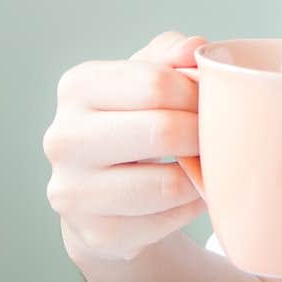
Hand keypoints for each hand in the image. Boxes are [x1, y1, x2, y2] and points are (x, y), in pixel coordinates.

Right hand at [43, 30, 207, 266]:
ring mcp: (73, 191)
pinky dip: (189, 208)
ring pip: (168, 184)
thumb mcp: (147, 76)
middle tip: (218, 135)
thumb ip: (172, 54)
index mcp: (77, 87)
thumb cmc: (132, 119)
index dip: (198, 93)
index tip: (212, 101)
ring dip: (201, 175)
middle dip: (203, 134)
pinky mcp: (95, 234)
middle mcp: (64, 138)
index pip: (157, 83)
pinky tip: (187, 194)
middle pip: (163, 132)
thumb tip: (194, 48)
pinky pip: (166, 222)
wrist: (101, 190)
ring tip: (206, 164)